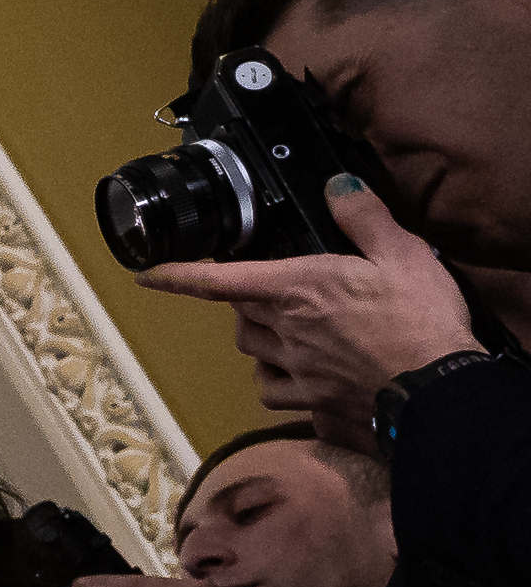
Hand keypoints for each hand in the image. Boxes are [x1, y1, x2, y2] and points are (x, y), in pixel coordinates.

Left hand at [143, 176, 478, 437]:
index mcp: (298, 288)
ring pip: (251, 349)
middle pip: (239, 311)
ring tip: (283, 325)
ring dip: (257, 335)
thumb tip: (337, 187)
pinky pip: (272, 390)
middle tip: (273, 288)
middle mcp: (287, 329)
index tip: (145, 272)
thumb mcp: (402, 253)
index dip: (176, 275)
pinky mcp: (314, 400)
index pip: (219, 280)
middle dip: (245, 299)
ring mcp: (297, 368)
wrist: (440, 388)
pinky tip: (289, 371)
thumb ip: (364, 217)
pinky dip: (272, 379)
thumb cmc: (422, 321)